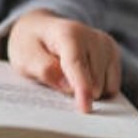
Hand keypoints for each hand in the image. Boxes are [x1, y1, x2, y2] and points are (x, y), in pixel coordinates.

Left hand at [6, 9, 120, 113]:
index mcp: (68, 33)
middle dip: (77, 92)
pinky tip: (83, 80)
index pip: (77, 64)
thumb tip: (69, 87)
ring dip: (88, 91)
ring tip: (68, 78)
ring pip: (105, 86)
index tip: (85, 108)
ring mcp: (105, 44)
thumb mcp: (24, 58)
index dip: (82, 88)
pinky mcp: (113, 53)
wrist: (40, 28)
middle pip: (94, 81)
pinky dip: (99, 90)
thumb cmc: (31, 45)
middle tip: (57, 84)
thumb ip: (44, 70)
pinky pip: (113, 85)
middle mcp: (92, 36)